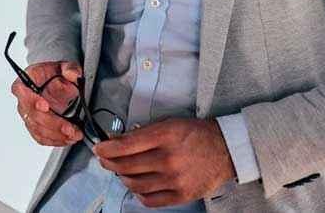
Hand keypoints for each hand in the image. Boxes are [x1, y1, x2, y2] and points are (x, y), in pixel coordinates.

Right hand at [10, 61, 84, 146]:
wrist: (55, 84)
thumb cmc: (54, 74)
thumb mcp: (64, 66)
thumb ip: (70, 69)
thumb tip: (72, 74)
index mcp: (25, 80)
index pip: (22, 92)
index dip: (32, 101)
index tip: (46, 107)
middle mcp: (23, 99)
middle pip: (31, 115)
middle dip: (53, 124)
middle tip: (71, 128)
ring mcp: (27, 114)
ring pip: (37, 129)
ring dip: (56, 135)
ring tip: (75, 135)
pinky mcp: (34, 126)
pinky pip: (41, 138)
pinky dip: (55, 140)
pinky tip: (68, 139)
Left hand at [93, 117, 235, 207]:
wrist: (226, 149)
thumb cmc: (196, 133)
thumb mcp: (168, 123)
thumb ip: (141, 132)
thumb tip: (115, 140)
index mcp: (165, 137)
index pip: (125, 146)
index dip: (106, 149)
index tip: (99, 149)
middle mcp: (169, 160)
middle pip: (126, 166)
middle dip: (109, 163)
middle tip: (105, 159)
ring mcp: (175, 181)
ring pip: (135, 184)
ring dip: (122, 178)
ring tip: (122, 171)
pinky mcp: (181, 196)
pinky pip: (149, 200)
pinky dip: (138, 193)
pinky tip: (137, 184)